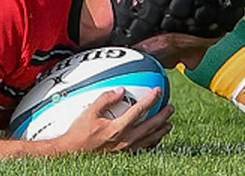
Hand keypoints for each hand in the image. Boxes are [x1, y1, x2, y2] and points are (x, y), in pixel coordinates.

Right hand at [56, 89, 170, 154]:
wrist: (73, 151)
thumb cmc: (80, 132)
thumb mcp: (89, 112)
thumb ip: (105, 99)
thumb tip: (120, 90)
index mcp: (118, 128)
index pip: (139, 111)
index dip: (150, 99)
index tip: (158, 90)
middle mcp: (126, 140)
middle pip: (150, 126)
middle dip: (162, 116)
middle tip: (170, 107)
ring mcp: (127, 149)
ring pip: (150, 139)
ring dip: (161, 130)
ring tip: (169, 123)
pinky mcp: (125, 155)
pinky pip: (144, 148)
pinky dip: (153, 142)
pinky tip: (155, 139)